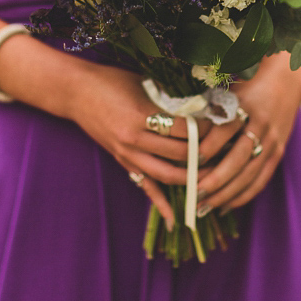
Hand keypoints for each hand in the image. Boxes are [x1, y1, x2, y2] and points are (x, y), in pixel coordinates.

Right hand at [66, 61, 212, 228]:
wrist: (76, 92)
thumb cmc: (111, 80)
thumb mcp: (143, 83)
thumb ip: (170, 96)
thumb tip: (203, 102)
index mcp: (141, 115)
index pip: (183, 129)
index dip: (205, 129)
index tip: (221, 124)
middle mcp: (134, 139)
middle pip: (179, 154)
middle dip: (204, 154)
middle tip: (224, 150)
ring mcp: (127, 154)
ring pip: (166, 175)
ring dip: (191, 178)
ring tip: (212, 175)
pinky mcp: (122, 162)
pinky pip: (145, 187)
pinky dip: (161, 204)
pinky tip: (176, 219)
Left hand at [195, 53, 300, 213]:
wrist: (286, 83)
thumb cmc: (245, 86)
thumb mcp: (227, 90)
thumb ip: (206, 107)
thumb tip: (177, 126)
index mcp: (244, 106)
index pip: (224, 130)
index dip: (208, 147)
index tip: (190, 162)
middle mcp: (260, 124)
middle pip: (238, 158)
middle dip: (216, 179)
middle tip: (195, 194)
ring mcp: (272, 141)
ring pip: (249, 174)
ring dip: (227, 194)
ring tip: (205, 207)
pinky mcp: (278, 152)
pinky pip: (261, 179)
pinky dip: (243, 195)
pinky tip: (225, 206)